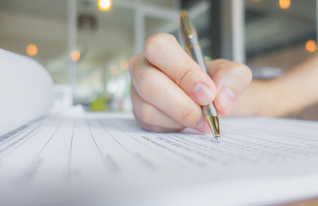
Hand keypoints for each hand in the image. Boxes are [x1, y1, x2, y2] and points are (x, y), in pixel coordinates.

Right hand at [129, 33, 251, 132]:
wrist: (205, 100)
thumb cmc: (210, 80)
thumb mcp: (230, 72)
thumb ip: (232, 78)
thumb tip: (220, 101)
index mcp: (161, 48)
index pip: (161, 49)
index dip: (184, 72)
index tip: (208, 93)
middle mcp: (142, 67)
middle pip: (148, 82)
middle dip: (182, 104)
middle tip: (206, 114)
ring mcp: (137, 92)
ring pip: (149, 109)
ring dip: (181, 118)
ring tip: (201, 120)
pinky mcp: (139, 114)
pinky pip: (151, 125)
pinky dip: (175, 127)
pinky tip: (188, 122)